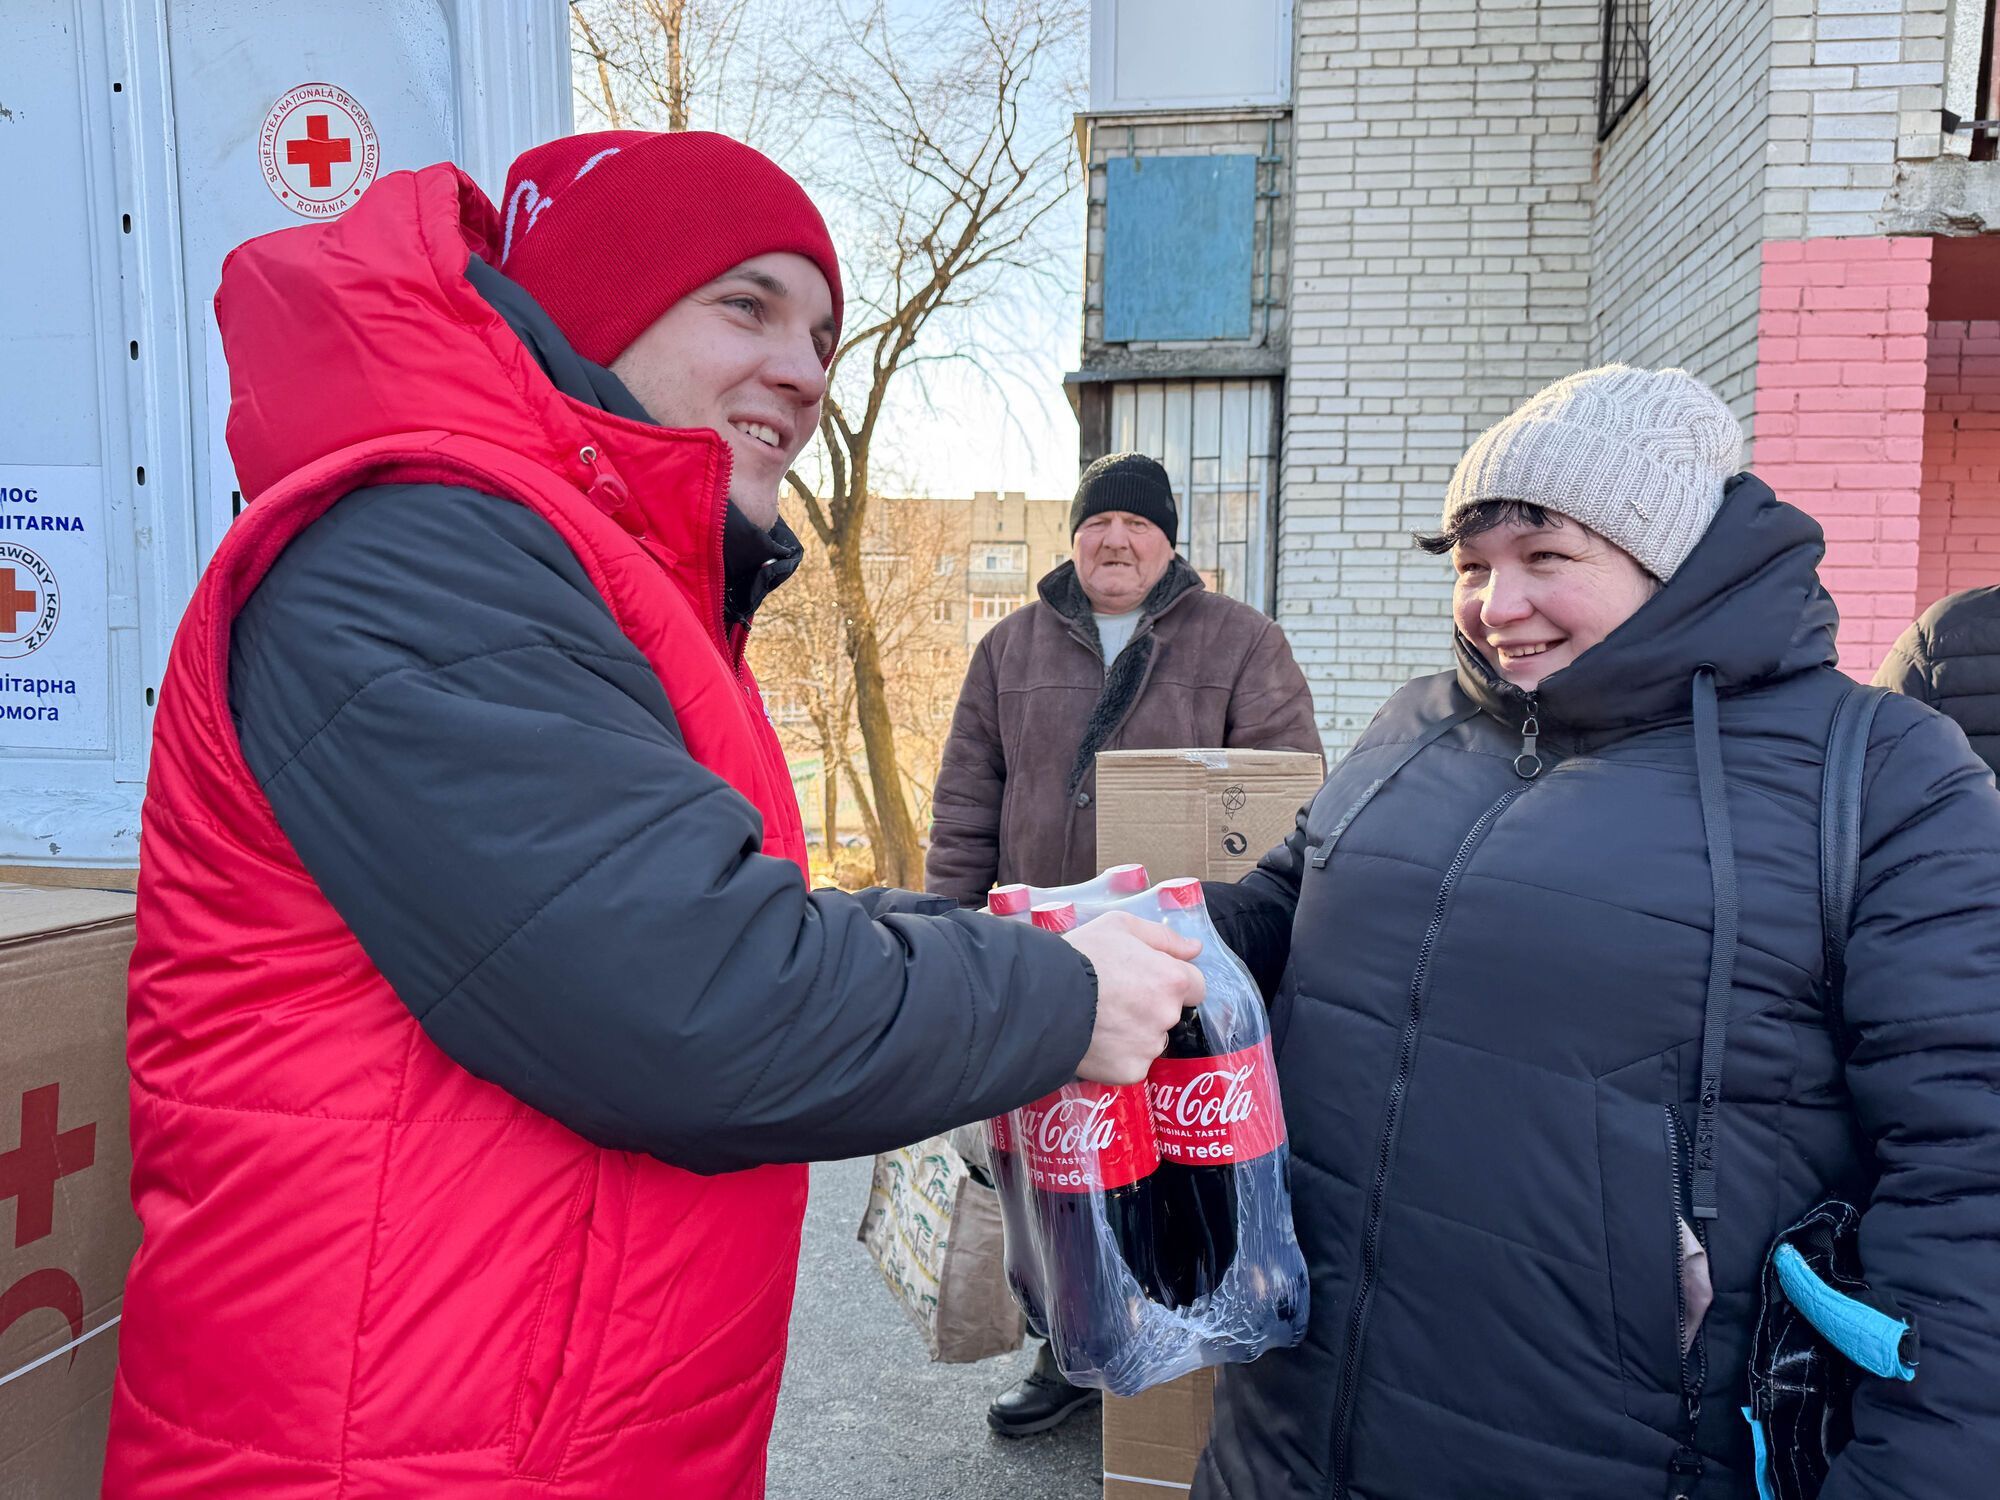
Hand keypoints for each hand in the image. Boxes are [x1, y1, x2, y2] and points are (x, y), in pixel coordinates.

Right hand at [1064, 912, 1204, 1084]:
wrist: (1041, 999)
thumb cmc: (1080, 955)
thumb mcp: (1119, 926)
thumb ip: (1163, 937)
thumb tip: (1195, 949)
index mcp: (1172, 979)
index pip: (1195, 985)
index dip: (1171, 981)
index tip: (1146, 980)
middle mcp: (1168, 1015)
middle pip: (1171, 1013)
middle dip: (1151, 1006)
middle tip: (1116, 998)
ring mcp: (1150, 1047)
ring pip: (1151, 1040)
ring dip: (1135, 1032)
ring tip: (1101, 1019)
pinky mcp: (1131, 1072)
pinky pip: (1132, 1063)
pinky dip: (1119, 1055)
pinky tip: (1097, 1041)